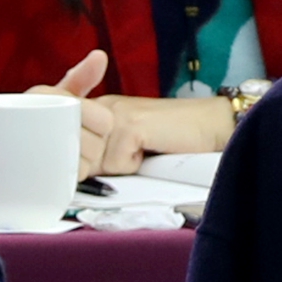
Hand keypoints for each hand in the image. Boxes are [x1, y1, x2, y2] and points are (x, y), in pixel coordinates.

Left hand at [83, 92, 234, 180]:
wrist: (212, 125)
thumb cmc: (174, 138)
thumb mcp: (129, 145)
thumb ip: (102, 154)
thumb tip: (77, 174)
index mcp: (100, 108)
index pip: (69, 140)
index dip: (81, 159)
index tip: (104, 160)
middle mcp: (103, 106)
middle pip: (80, 156)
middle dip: (101, 166)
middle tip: (133, 154)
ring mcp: (115, 115)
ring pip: (97, 163)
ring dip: (120, 167)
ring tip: (145, 151)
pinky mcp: (131, 126)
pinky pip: (117, 164)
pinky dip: (134, 165)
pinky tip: (152, 149)